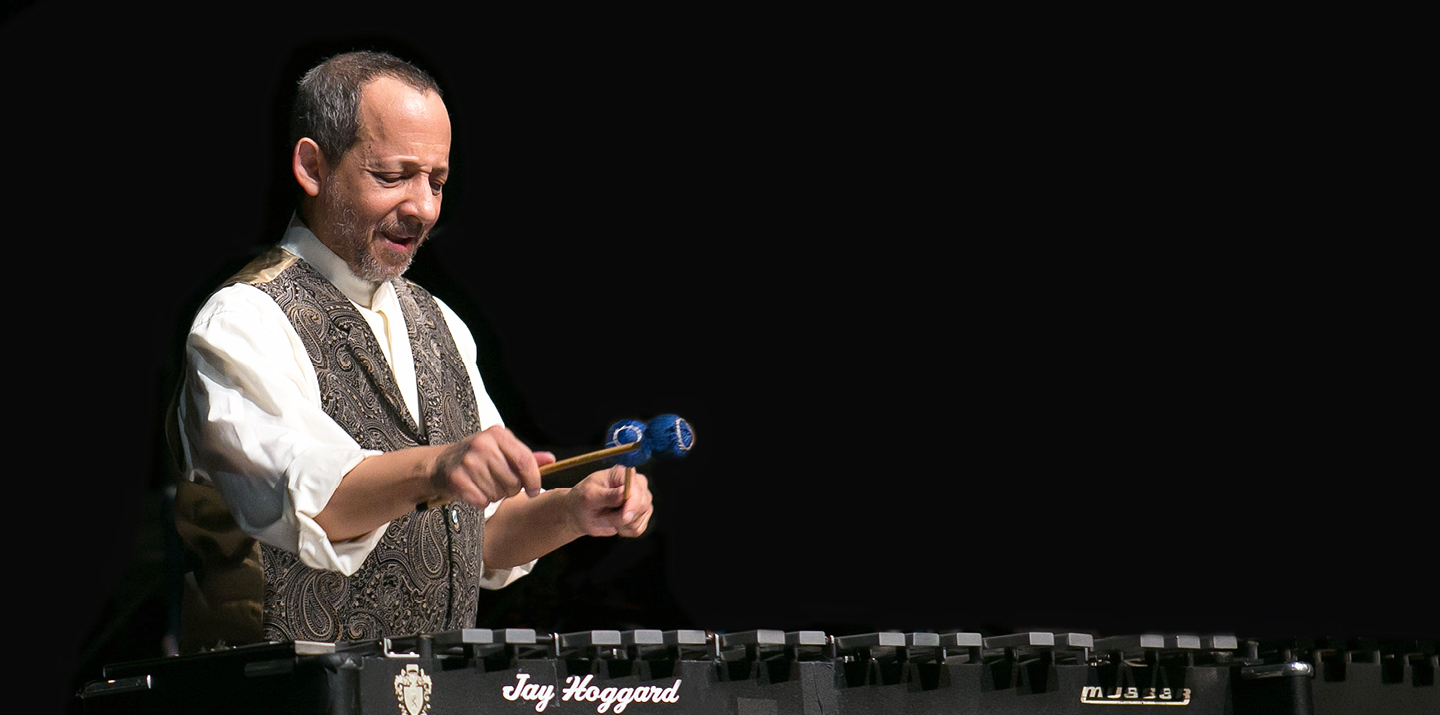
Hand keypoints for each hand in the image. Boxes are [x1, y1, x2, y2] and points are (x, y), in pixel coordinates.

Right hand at [431, 426, 555, 506]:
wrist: (438, 464)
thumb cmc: (475, 458)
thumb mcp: (500, 450)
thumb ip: (525, 457)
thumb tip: (551, 460)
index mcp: (498, 434)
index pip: (525, 460)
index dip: (534, 480)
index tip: (534, 491)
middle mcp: (483, 444)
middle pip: (513, 480)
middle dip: (511, 490)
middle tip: (500, 485)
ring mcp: (468, 461)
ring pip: (498, 493)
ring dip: (494, 496)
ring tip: (484, 486)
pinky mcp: (457, 478)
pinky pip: (482, 501)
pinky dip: (480, 502)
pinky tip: (474, 492)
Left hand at [566, 465, 652, 537]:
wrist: (581, 515)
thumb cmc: (583, 501)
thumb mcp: (590, 496)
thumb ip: (607, 496)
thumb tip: (624, 492)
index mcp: (622, 473)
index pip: (636, 486)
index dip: (633, 502)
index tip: (625, 516)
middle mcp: (636, 484)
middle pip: (642, 504)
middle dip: (622, 517)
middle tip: (605, 516)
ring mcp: (641, 500)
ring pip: (639, 518)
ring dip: (621, 524)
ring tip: (607, 517)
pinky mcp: (641, 515)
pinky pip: (638, 529)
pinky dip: (625, 530)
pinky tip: (615, 523)